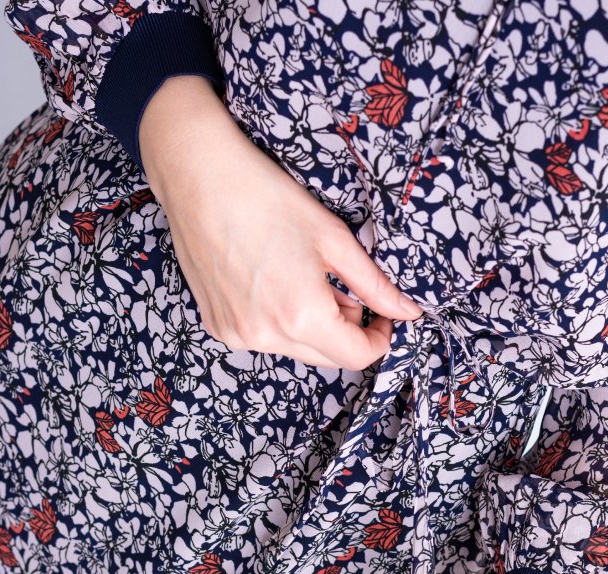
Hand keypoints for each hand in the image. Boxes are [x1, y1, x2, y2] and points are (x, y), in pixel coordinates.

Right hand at [138, 75, 423, 370]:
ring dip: (312, 327)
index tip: (382, 316)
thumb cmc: (266, 198)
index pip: (357, 356)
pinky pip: (264, 339)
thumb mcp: (333, 239)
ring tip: (304, 279)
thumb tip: (408, 312)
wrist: (199, 179)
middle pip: (327, 359)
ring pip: (296, 350)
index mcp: (302, 315)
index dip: (379, 339)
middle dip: (346, 333)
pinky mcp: (219, 327)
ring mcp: (239, 335)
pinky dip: (279, 322)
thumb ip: (374, 284)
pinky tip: (271, 282)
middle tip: (344, 290)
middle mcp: (267, 336)